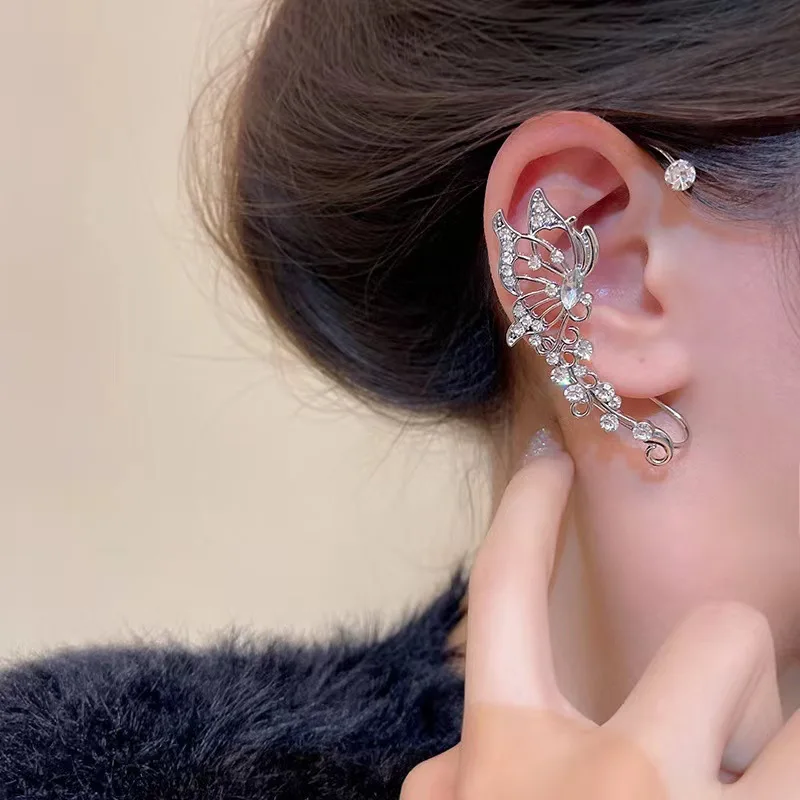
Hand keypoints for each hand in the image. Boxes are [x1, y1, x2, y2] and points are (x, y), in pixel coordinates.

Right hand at [401, 448, 798, 798]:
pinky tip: (764, 790)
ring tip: (750, 774)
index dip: (527, 509)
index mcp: (513, 751)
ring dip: (787, 740)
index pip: (506, 586)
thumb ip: (449, 784)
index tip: (549, 459)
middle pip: (721, 630)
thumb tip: (453, 759)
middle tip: (716, 742)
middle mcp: (613, 774)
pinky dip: (794, 769)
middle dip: (732, 674)